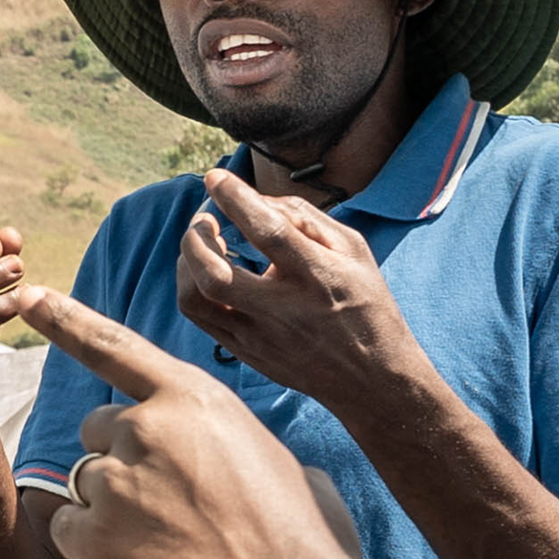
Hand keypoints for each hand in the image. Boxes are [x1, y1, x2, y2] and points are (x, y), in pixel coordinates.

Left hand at [30, 291, 379, 558]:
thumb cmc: (303, 543)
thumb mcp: (282, 465)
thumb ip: (237, 444)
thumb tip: (236, 462)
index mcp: (194, 399)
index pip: (115, 347)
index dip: (66, 321)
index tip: (28, 299)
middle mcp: (145, 428)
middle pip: (98, 429)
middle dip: (122, 460)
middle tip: (170, 508)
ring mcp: (115, 481)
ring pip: (86, 483)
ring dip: (113, 509)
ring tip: (170, 547)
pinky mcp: (93, 538)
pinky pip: (67, 530)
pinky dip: (92, 549)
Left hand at [178, 170, 444, 426]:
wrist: (371, 381)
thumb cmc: (366, 305)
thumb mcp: (354, 251)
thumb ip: (306, 219)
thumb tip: (257, 199)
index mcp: (318, 278)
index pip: (268, 232)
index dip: (235, 199)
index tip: (215, 177)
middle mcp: (284, 310)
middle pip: (214, 273)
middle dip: (196, 236)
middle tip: (205, 218)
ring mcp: (259, 337)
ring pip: (195, 299)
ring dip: (187, 263)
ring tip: (204, 244)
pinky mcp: (246, 354)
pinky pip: (200, 318)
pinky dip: (193, 285)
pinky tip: (208, 271)